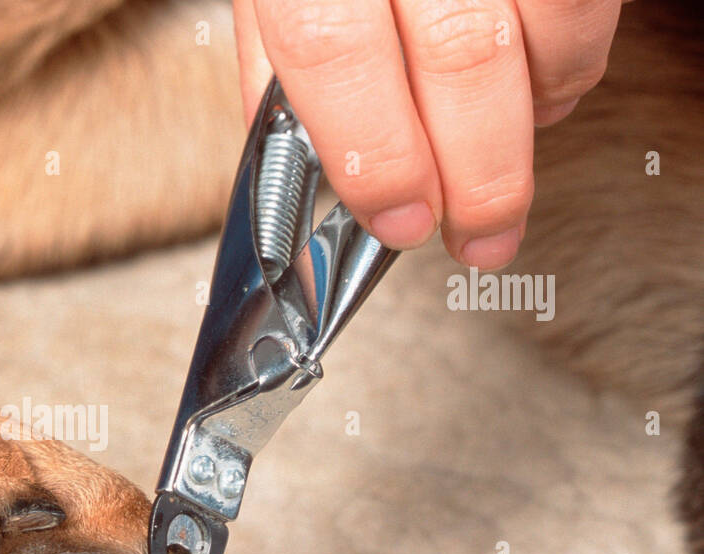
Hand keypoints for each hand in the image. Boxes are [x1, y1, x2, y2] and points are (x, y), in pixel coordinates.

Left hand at [234, 0, 623, 267]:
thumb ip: (280, 62)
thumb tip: (314, 170)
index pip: (333, 50)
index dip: (374, 153)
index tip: (400, 220)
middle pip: (456, 52)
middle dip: (476, 171)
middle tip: (477, 231)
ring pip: (545, 23)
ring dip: (533, 119)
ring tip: (504, 159)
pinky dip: (571, 62)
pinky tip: (538, 88)